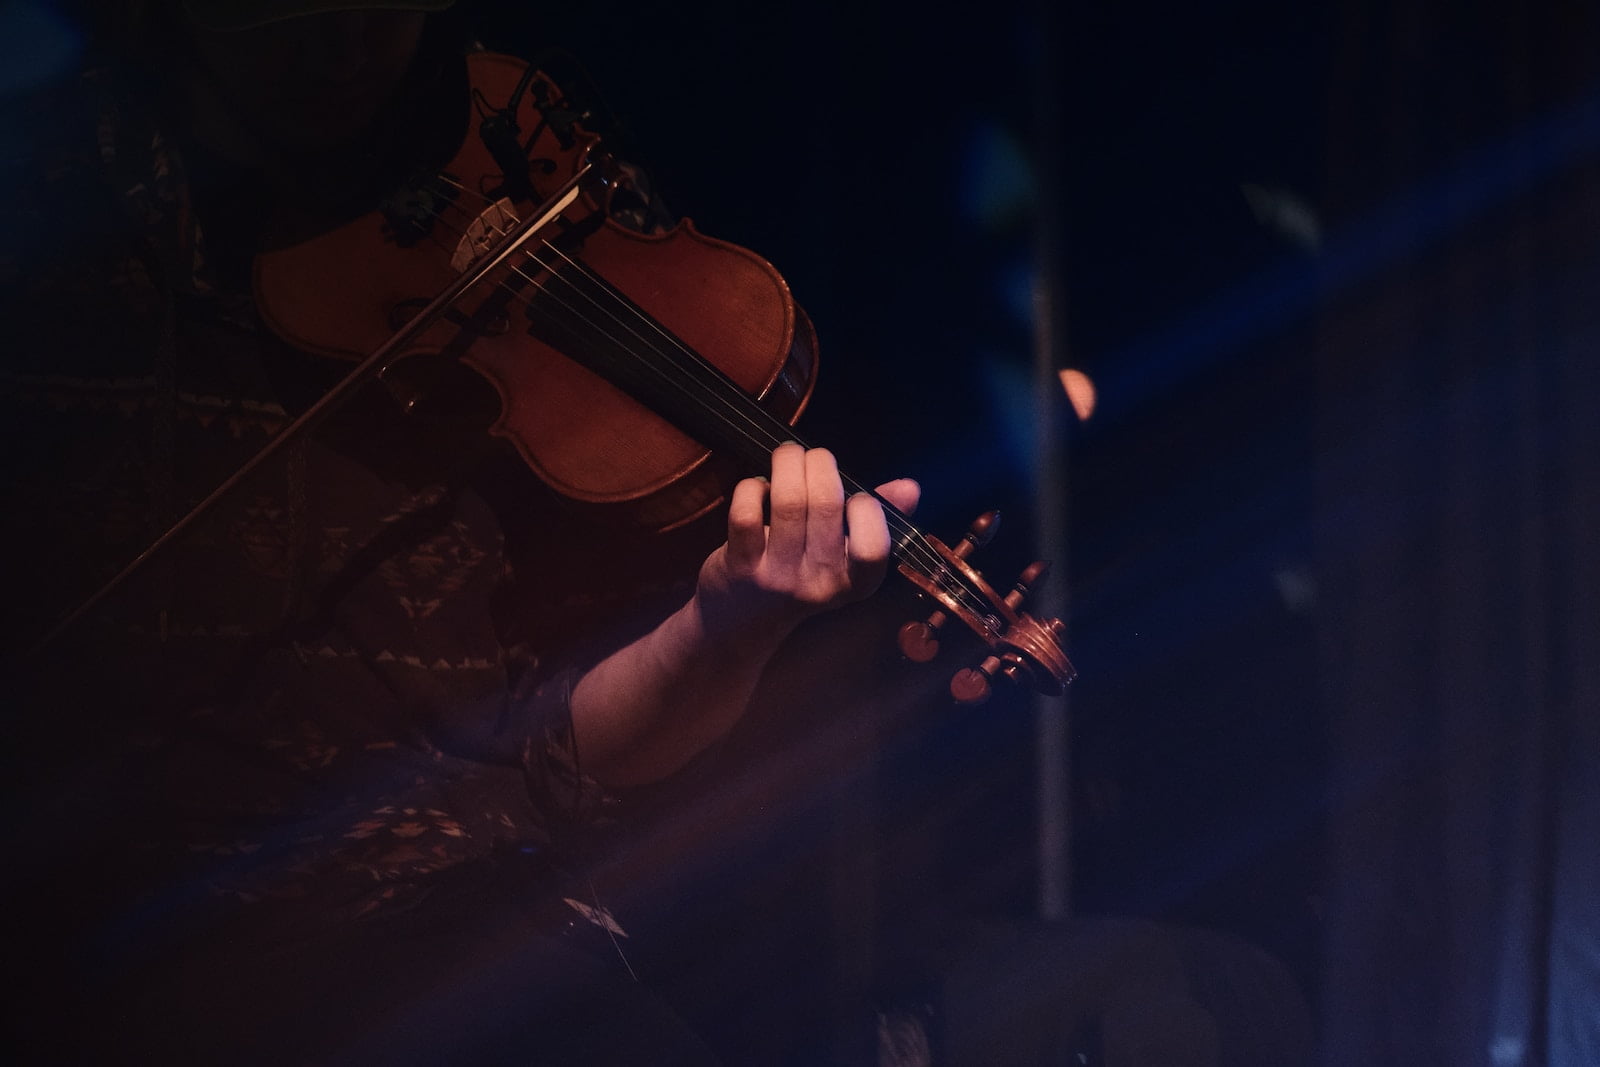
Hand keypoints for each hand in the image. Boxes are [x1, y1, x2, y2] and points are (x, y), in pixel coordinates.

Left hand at [694, 442, 920, 640]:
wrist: (744, 623)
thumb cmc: (802, 575)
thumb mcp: (845, 557)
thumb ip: (878, 520)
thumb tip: (910, 487)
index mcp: (856, 582)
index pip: (873, 545)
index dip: (866, 507)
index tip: (854, 496)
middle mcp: (820, 583)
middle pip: (826, 505)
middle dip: (820, 463)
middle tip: (813, 456)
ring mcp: (779, 576)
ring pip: (788, 501)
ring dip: (787, 463)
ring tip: (787, 455)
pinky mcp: (741, 566)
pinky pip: (747, 512)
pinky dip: (752, 488)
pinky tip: (758, 488)